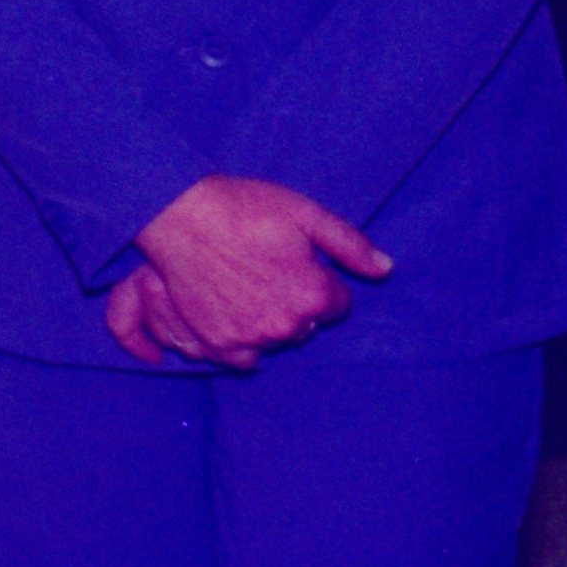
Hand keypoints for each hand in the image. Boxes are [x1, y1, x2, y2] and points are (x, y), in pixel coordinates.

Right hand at [124, 175, 390, 370]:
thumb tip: (385, 269)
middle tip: (270, 270)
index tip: (301, 263)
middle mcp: (286, 324)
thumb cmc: (243, 208)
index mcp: (313, 295)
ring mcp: (250, 338)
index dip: (321, 280)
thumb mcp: (306, 213)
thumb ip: (350, 245)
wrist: (180, 214)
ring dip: (270, 323)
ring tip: (249, 289)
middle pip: (307, 325)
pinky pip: (242, 358)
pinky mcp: (217, 343)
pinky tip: (233, 313)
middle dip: (296, 303)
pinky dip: (243, 342)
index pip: (338, 304)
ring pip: (276, 341)